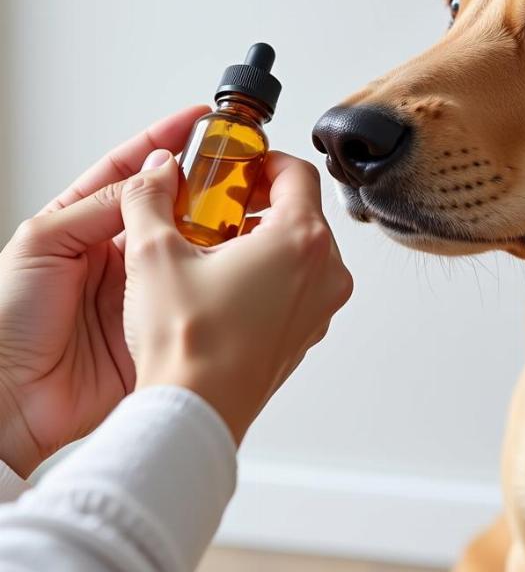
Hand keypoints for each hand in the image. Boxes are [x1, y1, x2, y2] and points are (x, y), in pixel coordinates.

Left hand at [0, 106, 208, 475]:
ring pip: (187, 244)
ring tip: (243, 207)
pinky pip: (193, 290)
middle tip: (235, 165)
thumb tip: (152, 173)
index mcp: (81, 222)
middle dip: (202, 181)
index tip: (198, 123)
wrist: (12, 399)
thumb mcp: (42, 242)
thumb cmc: (7, 322)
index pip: (129, 170)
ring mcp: (141, 287)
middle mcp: (116, 251)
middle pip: (167, 205)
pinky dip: (216, 273)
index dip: (164, 143)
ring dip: (215, 225)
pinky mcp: (158, 322)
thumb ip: (100, 204)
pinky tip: (234, 259)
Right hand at [121, 150, 352, 443]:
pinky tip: (227, 284)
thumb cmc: (187, 342)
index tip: (237, 166)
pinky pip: (299, 284)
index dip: (264, 160)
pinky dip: (272, 272)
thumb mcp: (154, 254)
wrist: (196, 411)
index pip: (298, 172)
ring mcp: (322, 306)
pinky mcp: (308, 331)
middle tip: (220, 204)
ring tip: (217, 246)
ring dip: (266, 237)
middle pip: (303, 211)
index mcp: (301, 240)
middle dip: (261, 200)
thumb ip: (150, 198)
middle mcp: (326, 272)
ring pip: (303, 249)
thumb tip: (154, 172)